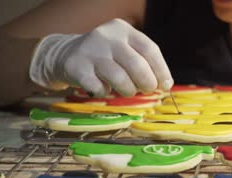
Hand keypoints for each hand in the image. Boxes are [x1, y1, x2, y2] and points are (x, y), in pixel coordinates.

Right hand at [29, 18, 172, 96]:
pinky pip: (99, 88)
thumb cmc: (105, 56)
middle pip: (137, 65)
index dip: (161, 70)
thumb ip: (143, 62)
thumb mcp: (124, 49)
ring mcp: (90, 51)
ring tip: (127, 91)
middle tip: (148, 90)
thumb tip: (165, 84)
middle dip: (147, 83)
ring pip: (120, 78)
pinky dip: (105, 93)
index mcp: (123, 30)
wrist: (65, 53)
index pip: (150, 49)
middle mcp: (107, 36)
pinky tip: (104, 89)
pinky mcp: (76, 67)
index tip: (166, 85)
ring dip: (128, 90)